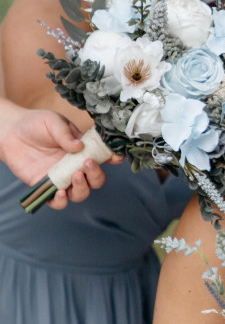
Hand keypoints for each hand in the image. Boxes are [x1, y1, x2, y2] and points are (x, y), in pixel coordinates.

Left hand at [0, 103, 118, 205]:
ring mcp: (61, 178)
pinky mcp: (45, 186)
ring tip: (75, 176)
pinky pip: (57, 202)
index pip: (103, 158)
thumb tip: (78, 146)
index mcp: (83, 150)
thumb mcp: (53, 122)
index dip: (112, 159)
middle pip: (96, 180)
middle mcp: (75, 166)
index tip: (115, 158)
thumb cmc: (36, 124)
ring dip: (83, 188)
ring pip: (80, 193)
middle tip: (87, 163)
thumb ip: (66, 134)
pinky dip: (61, 201)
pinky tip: (59, 192)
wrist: (11, 132)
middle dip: (96, 175)